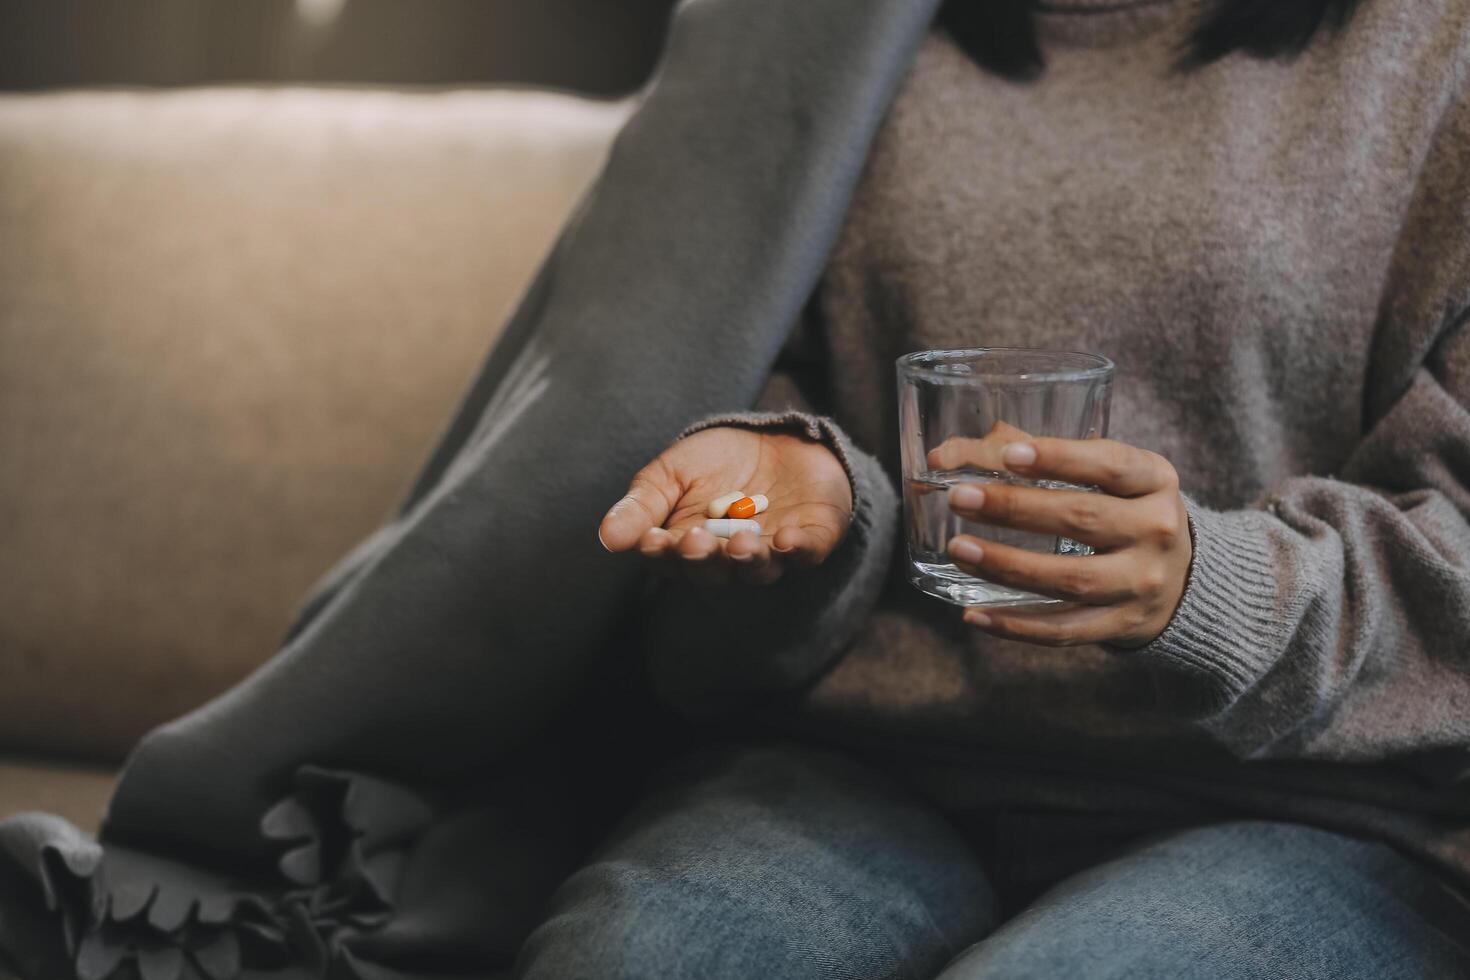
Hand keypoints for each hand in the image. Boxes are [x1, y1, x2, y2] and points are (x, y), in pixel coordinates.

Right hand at [598, 426, 852, 585]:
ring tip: (741, 545)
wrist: (778, 437)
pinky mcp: (813, 539)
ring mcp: (772, 552)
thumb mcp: (672, 472)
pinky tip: (787, 539)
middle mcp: (728, 559)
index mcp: (688, 547)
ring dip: (748, 560)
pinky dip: (798, 550)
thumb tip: (607, 536)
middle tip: (694, 540)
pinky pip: (807, 554)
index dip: (662, 552)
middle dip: (703, 558)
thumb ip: (643, 503)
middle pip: (713, 571)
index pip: (669, 560)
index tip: (653, 540)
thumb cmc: (717, 460)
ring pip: (758, 570)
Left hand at [944, 434, 1191, 647]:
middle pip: (1083, 519)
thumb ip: (1038, 458)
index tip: (1009, 454)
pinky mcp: (1124, 624)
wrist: (1182, 578)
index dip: (1059, 458)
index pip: (1110, 464)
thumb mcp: (1107, 475)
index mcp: (1155, 480)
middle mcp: (1157, 530)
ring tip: (960, 549)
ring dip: (1008, 566)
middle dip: (1015, 509)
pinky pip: (1065, 630)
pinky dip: (1017, 626)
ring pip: (1070, 578)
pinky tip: (975, 615)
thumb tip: (947, 455)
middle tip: (961, 499)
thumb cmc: (1124, 510)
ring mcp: (1142, 582)